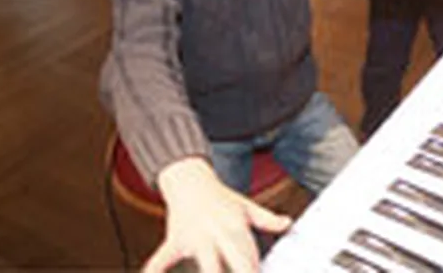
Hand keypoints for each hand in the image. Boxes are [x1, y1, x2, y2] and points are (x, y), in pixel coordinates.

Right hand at [144, 158, 291, 272]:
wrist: (189, 179)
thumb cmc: (220, 197)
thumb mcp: (246, 206)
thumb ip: (267, 219)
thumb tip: (288, 223)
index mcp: (237, 227)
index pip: (252, 256)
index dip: (256, 271)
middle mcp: (220, 233)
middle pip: (236, 260)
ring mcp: (197, 238)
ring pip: (207, 263)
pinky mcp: (176, 240)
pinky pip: (162, 258)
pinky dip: (154, 271)